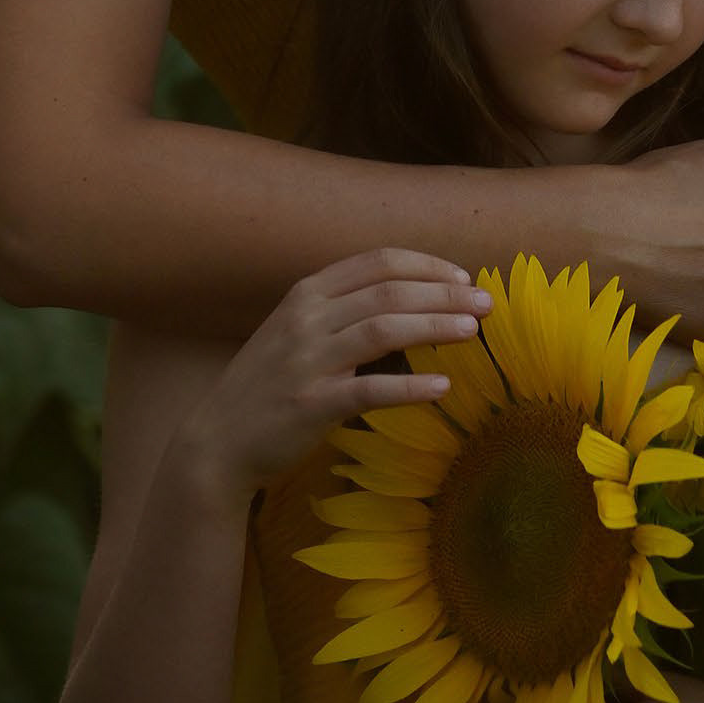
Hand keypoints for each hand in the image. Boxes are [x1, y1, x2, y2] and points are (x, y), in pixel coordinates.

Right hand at [179, 251, 489, 505]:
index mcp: (307, 293)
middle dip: (444, 293)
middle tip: (486, 303)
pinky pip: (370, 390)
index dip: (427, 265)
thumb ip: (342, 311)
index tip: (463, 278)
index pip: (378, 261)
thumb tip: (410, 299)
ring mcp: (307, 360)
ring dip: (436, 326)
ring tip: (473, 331)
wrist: (217, 441)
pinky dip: (410, 387)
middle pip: (389, 291)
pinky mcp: (310, 404)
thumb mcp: (297, 331)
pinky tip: (442, 387)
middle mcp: (307, 318)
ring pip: (384, 329)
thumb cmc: (268, 385)